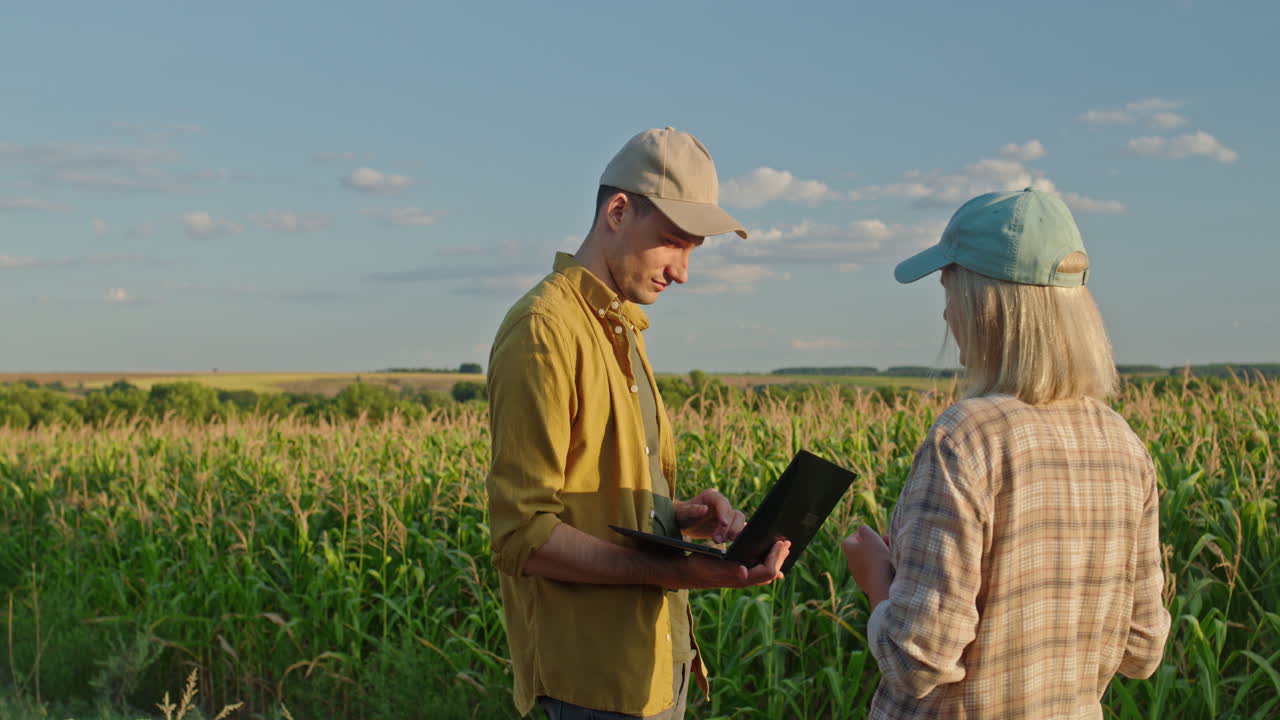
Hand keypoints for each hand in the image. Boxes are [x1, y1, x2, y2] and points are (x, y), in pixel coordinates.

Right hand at [668, 540, 790, 588]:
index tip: (779, 543)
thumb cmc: (696, 566)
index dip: (776, 558)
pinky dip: (767, 559)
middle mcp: (743, 580)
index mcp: (739, 578)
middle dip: (780, 557)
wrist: (685, 572)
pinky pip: (758, 568)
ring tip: (782, 546)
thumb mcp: (709, 564)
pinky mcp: (738, 572)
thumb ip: (727, 569)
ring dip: (775, 558)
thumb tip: (744, 573)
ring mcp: (741, 577)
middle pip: (771, 572)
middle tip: (787, 543)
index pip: (767, 571)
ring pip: (766, 571)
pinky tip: (768, 552)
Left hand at [676, 488, 745, 542]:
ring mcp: (727, 515)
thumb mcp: (683, 513)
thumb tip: (704, 509)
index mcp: (711, 496)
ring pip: (739, 521)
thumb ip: (692, 510)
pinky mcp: (729, 525)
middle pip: (733, 513)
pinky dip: (737, 534)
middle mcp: (722, 504)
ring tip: (719, 541)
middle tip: (716, 539)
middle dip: (728, 528)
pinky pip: (739, 528)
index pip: (722, 502)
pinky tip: (732, 540)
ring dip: (733, 532)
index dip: (724, 513)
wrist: (684, 523)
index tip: (724, 524)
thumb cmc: (682, 515)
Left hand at [841, 525, 892, 608]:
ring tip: (893, 554)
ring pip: (869, 562)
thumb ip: (865, 530)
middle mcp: (851, 564)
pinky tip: (893, 567)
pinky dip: (882, 568)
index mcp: (849, 551)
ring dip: (880, 557)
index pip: (849, 540)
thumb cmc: (875, 558)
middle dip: (875, 545)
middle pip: (862, 551)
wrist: (880, 584)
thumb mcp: (871, 537)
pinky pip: (875, 573)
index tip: (872, 535)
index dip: (860, 536)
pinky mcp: (868, 585)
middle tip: (888, 543)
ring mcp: (859, 576)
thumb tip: (862, 529)